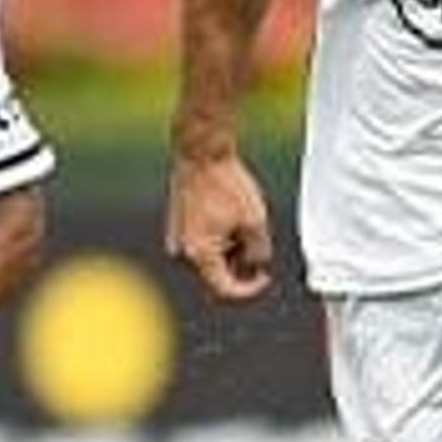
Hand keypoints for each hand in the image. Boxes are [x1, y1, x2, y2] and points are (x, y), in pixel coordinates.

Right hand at [165, 148, 275, 301]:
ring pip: (210, 257)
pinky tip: (226, 213)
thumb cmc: (226, 183)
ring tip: (239, 218)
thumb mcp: (255, 221)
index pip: (226, 288)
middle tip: (256, 238)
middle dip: (240, 262)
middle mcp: (183, 252)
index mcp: (200, 255)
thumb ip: (259, 252)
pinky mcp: (176, 226)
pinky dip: (216, 237)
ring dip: (229, 248)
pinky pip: (200, 242)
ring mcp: (177, 239)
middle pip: (218, 273)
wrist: (200, 152)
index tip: (265, 276)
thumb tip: (257, 265)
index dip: (250, 288)